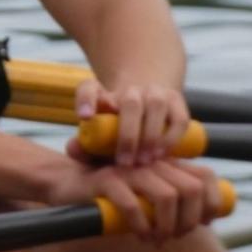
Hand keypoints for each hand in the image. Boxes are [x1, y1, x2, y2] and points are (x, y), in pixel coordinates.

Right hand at [55, 157, 221, 242]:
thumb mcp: (144, 195)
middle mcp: (150, 162)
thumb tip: (199, 222)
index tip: (204, 224)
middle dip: (189, 221)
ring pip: (167, 196)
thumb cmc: (110, 195)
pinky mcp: (106, 180)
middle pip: (191, 190)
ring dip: (167, 226)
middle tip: (175, 237)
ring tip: (157, 240)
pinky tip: (140, 236)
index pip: (205, 176)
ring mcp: (129, 170)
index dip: (212, 203)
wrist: (67, 183)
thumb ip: (168, 200)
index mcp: (164, 163)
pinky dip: (141, 225)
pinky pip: (132, 204)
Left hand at [73, 78, 190, 167]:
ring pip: (156, 104)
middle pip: (129, 102)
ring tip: (146, 160)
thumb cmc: (117, 130)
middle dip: (128, 134)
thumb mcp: (99, 135)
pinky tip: (163, 154)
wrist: (147, 105)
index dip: (86, 100)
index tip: (84, 117)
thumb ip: (83, 145)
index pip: (89, 88)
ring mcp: (155, 92)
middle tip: (125, 162)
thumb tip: (72, 148)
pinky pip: (179, 116)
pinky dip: (172, 136)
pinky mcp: (177, 100)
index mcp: (104, 94)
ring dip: (152, 134)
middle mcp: (130, 89)